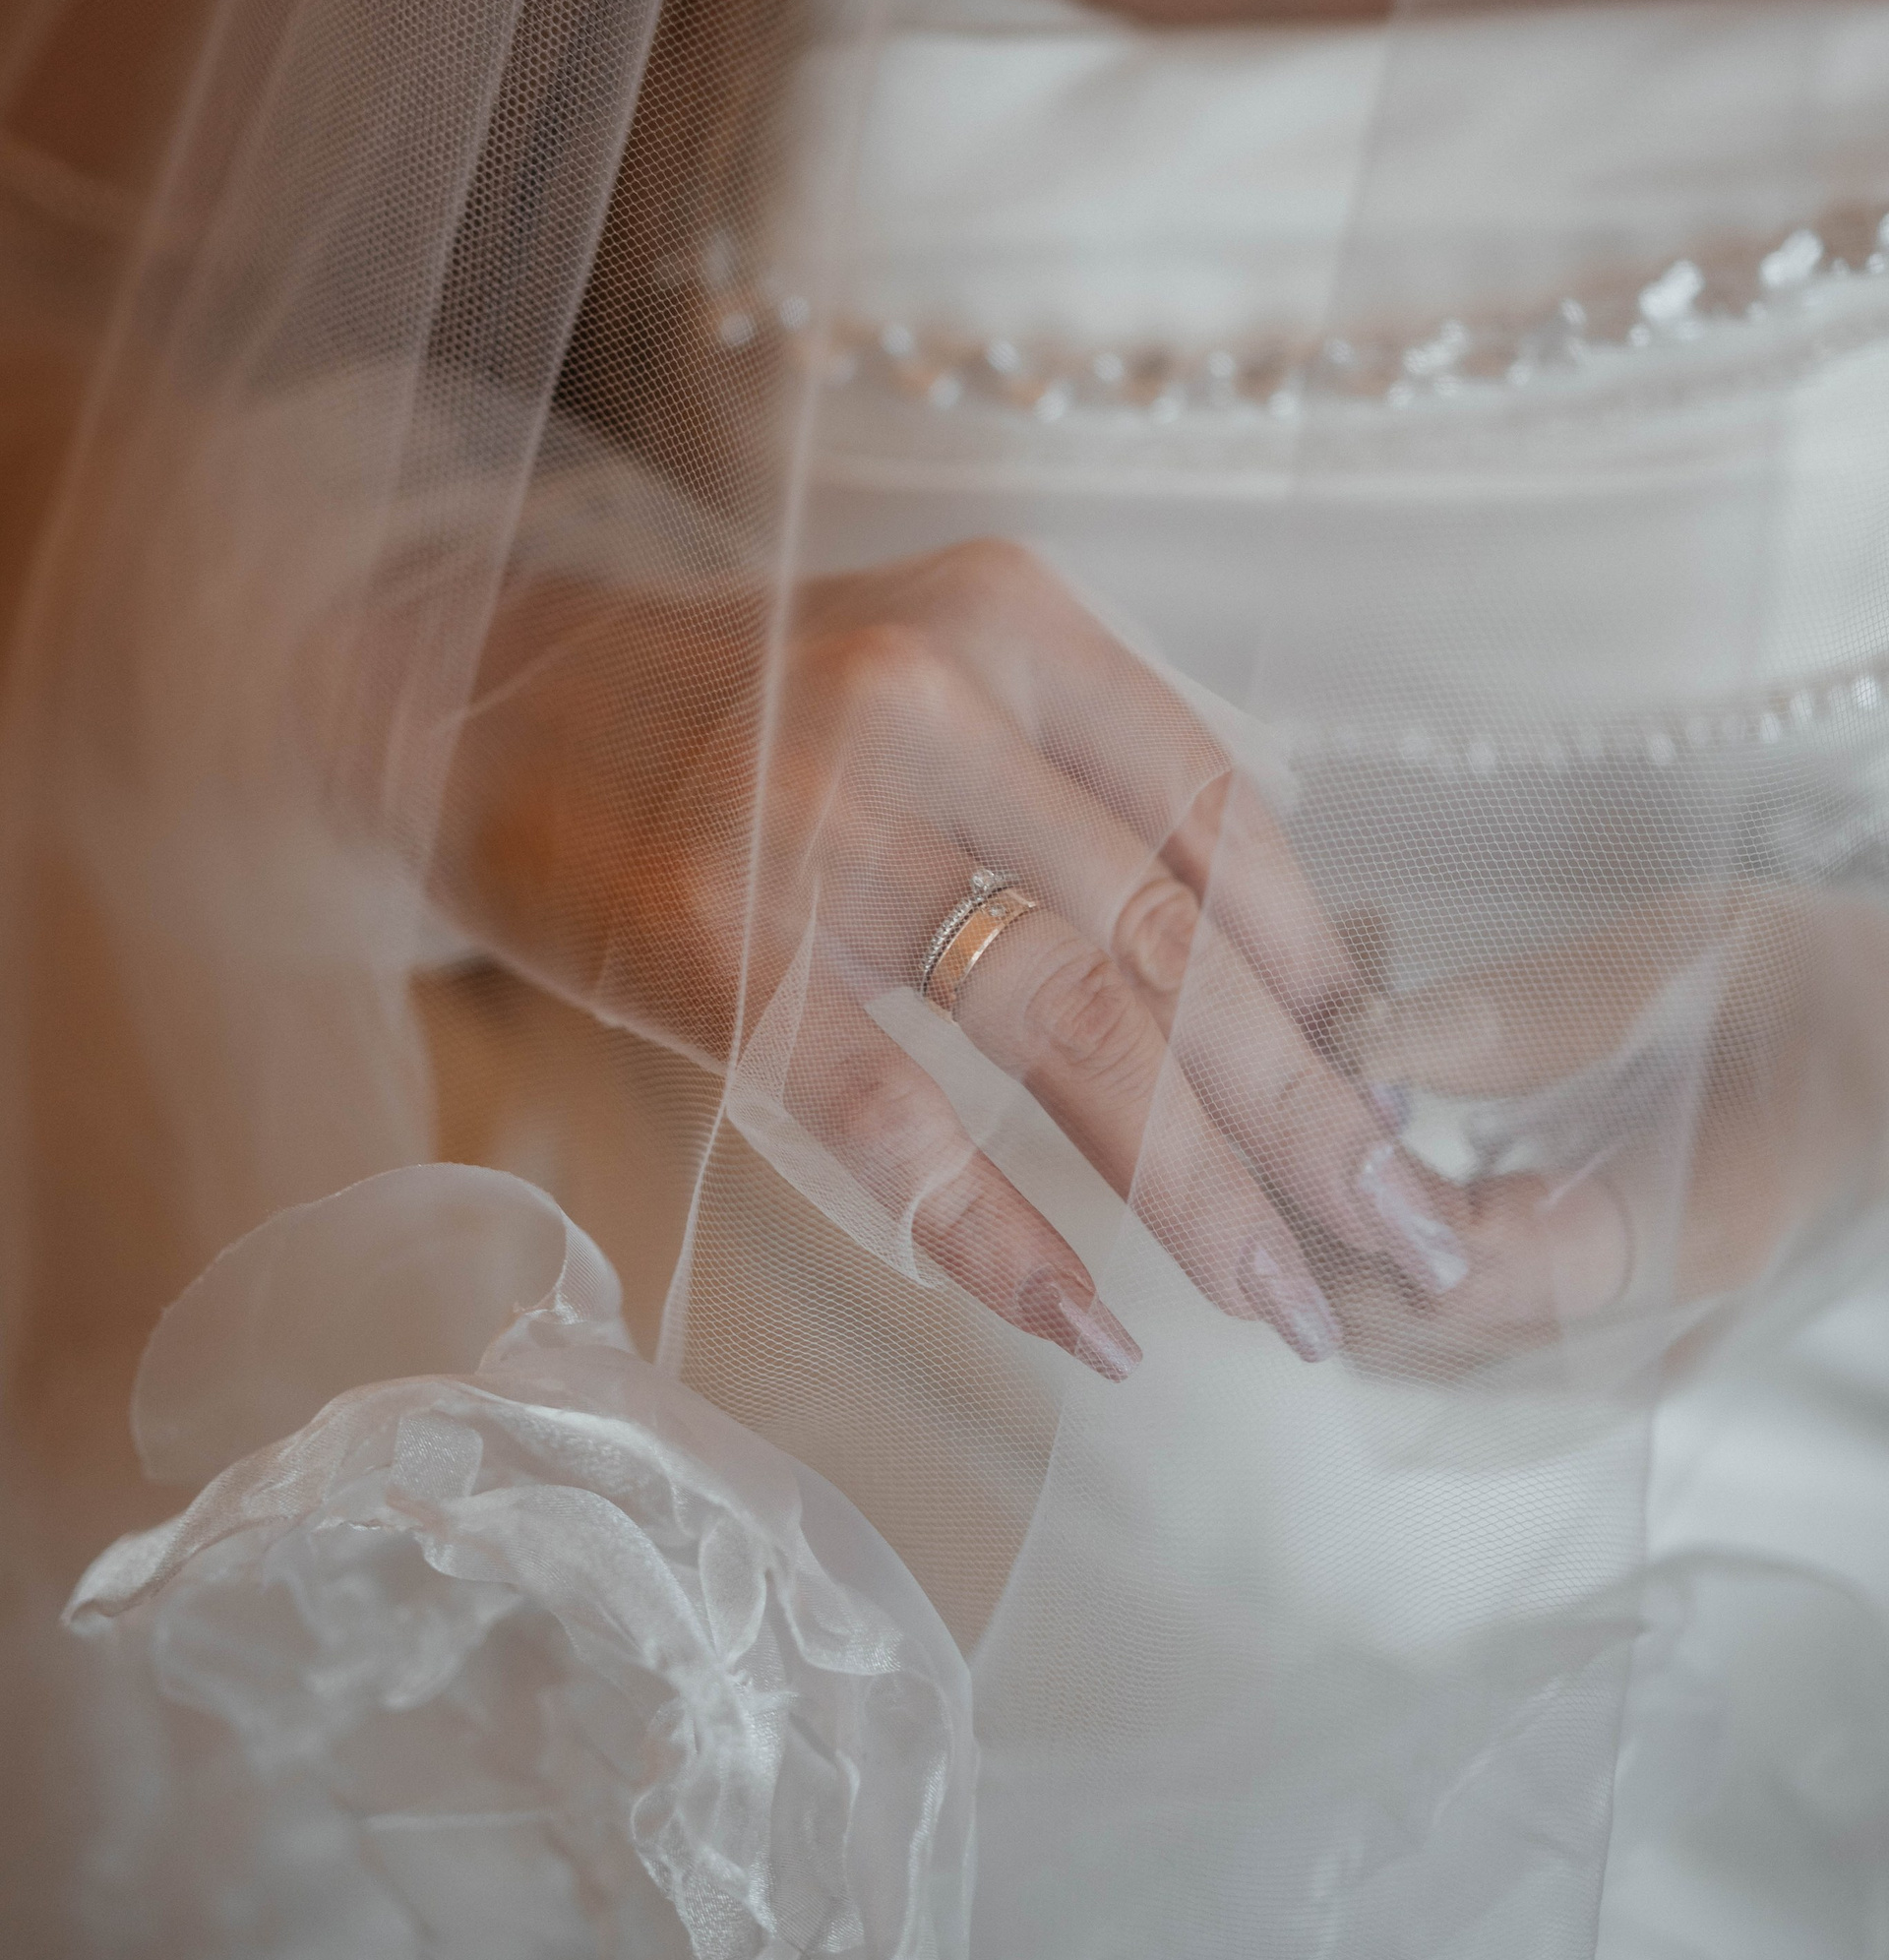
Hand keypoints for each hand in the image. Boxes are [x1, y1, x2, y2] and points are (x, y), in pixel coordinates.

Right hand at [438, 537, 1613, 1377]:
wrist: (463, 689)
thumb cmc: (729, 710)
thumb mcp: (926, 679)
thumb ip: (1079, 787)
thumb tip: (1281, 979)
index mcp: (1014, 627)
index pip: (1219, 815)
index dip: (1322, 972)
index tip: (1390, 1091)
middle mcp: (936, 704)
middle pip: (1177, 940)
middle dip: (1315, 1113)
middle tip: (1410, 1239)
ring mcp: (822, 823)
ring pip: (1072, 1030)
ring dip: (1201, 1192)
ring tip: (1294, 1308)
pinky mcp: (716, 947)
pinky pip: (891, 1115)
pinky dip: (997, 1235)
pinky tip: (1092, 1331)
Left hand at [1337, 886, 1888, 1367]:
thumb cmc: (1835, 988)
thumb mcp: (1709, 950)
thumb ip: (1542, 1006)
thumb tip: (1368, 1043)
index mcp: (1680, 1244)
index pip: (1460, 1277)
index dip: (1358, 1188)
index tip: (1315, 1080)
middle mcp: (1639, 1331)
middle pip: (1407, 1326)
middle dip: (1320, 1195)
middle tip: (1292, 1061)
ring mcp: (1617, 1349)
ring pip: (1404, 1340)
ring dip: (1333, 1219)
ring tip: (1323, 1081)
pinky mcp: (1594, 1333)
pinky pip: (1442, 1330)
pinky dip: (1375, 1241)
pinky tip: (1372, 1139)